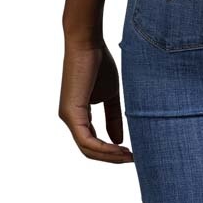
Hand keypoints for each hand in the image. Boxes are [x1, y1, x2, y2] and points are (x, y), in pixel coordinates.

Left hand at [59, 39, 133, 162]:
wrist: (89, 43)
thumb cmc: (98, 63)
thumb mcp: (110, 95)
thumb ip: (113, 117)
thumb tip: (118, 140)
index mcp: (78, 115)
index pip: (93, 142)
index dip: (111, 151)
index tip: (132, 152)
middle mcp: (70, 119)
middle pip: (90, 150)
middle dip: (112, 157)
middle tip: (133, 158)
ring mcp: (69, 117)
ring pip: (88, 149)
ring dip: (110, 156)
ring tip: (129, 156)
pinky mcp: (71, 114)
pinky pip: (86, 141)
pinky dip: (104, 148)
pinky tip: (120, 148)